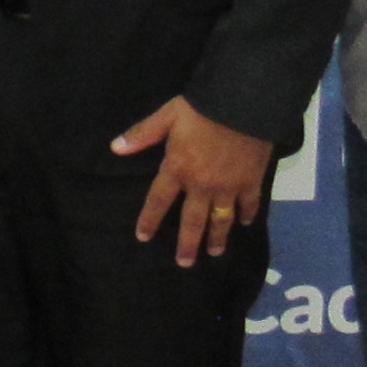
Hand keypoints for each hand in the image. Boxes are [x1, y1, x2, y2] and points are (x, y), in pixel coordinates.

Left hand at [115, 97, 271, 266]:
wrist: (244, 103)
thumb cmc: (202, 107)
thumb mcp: (167, 115)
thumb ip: (142, 134)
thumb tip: (115, 148)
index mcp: (177, 169)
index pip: (159, 200)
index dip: (150, 219)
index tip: (143, 237)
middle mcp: (201, 184)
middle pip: (192, 220)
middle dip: (188, 244)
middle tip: (184, 263)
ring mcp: (228, 186)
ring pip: (221, 218)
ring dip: (217, 237)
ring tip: (215, 252)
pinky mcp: (251, 181)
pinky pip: (248, 204)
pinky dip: (247, 215)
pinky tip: (245, 224)